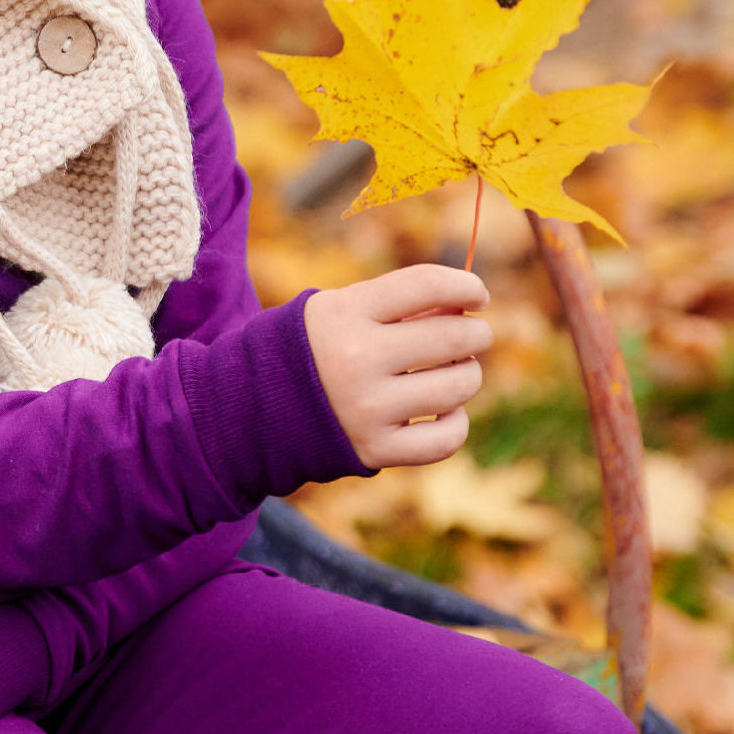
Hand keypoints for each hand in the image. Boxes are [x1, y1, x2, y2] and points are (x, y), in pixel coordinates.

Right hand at [304, 264, 492, 469]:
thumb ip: (399, 304)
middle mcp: (355, 359)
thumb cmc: (317, 346)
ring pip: (458, 386)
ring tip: (449, 371)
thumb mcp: (341, 309)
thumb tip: (467, 309)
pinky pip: (447, 438)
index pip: (426, 284)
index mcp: (344, 313)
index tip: (476, 295)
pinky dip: (455, 422)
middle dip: (476, 333)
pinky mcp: (374, 449)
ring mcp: (365, 408)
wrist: (257, 403)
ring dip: (466, 374)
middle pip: (454, 337)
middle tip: (471, 336)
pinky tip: (442, 411)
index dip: (466, 285)